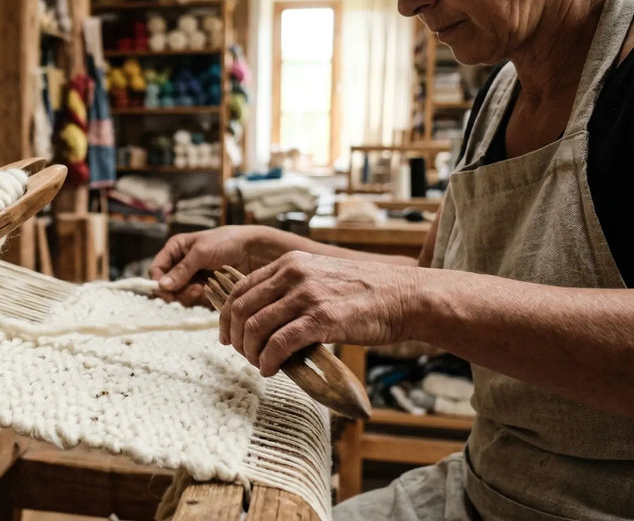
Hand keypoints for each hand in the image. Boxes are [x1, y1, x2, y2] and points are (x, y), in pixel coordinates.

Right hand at [149, 225, 281, 305]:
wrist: (253, 250)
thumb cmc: (227, 242)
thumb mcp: (201, 252)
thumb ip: (181, 270)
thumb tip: (161, 286)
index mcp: (176, 248)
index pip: (157, 269)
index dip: (159, 281)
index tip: (167, 290)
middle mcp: (180, 262)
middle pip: (165, 285)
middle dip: (175, 290)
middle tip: (191, 290)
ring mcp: (192, 276)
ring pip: (178, 293)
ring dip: (186, 295)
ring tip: (200, 289)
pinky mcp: (203, 286)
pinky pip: (192, 298)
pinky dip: (196, 297)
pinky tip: (205, 291)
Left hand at [221, 251, 418, 375]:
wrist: (406, 297)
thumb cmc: (367, 294)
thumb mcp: (322, 278)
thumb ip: (293, 291)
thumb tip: (268, 320)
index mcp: (290, 263)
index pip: (240, 288)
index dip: (227, 316)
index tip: (229, 335)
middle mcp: (292, 274)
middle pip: (241, 309)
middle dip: (235, 337)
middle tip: (242, 355)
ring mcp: (306, 295)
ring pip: (255, 327)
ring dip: (250, 353)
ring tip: (259, 365)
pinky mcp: (321, 319)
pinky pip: (278, 344)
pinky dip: (268, 361)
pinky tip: (271, 370)